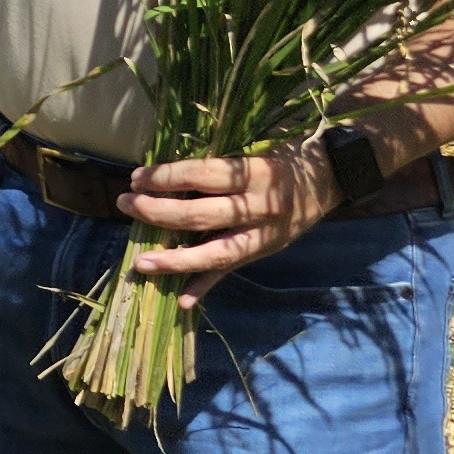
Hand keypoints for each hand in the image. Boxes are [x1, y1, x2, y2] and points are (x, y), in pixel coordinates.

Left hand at [122, 144, 343, 298]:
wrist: (328, 179)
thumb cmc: (281, 158)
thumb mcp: (252, 152)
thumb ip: (216, 168)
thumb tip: (162, 176)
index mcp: (254, 174)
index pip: (199, 175)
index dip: (164, 177)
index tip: (137, 178)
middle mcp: (259, 207)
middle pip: (199, 215)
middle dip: (156, 212)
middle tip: (125, 204)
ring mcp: (263, 235)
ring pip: (213, 252)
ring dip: (174, 260)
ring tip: (141, 263)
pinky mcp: (263, 252)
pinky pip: (230, 271)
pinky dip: (205, 286)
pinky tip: (183, 301)